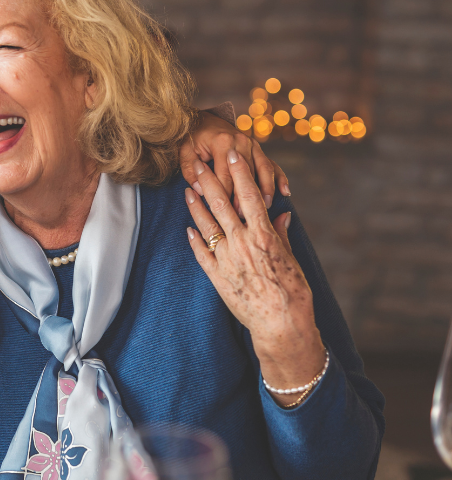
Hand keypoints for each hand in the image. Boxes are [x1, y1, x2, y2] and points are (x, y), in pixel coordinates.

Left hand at [179, 111, 290, 212]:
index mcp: (222, 143)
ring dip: (265, 190)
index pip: (225, 176)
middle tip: (244, 218)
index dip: (225, 196)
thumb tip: (200, 190)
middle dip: (245, 198)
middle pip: (246, 175)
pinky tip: (285, 192)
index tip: (224, 214)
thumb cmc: (192, 139)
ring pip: (263, 170)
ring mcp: (252, 145)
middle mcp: (240, 142)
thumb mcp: (185, 152)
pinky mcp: (258, 149)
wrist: (205, 120)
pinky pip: (272, 164)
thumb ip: (190, 171)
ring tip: (265, 207)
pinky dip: (279, 178)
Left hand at [184, 151, 324, 406]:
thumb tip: (280, 214)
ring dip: (195, 206)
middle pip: (221, 204)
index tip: (233, 154)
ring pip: (206, 226)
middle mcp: (242, 243)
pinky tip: (188, 227)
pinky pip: (201, 253)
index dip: (240, 173)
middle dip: (208, 181)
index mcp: (264, 235)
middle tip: (197, 163)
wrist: (282, 325)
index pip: (249, 195)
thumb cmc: (293, 292)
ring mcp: (227, 259)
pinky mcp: (217, 277)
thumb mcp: (291, 259)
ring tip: (186, 190)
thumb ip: (282, 234)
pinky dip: (195, 239)